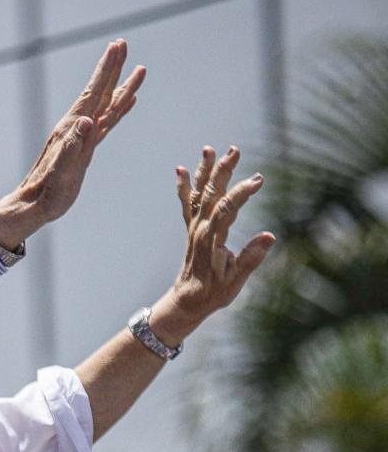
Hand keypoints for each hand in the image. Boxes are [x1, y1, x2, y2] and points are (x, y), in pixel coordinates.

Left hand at [0, 39, 143, 249]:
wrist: (34, 205)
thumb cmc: (48, 192)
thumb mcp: (63, 170)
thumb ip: (74, 145)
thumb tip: (87, 120)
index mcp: (72, 128)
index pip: (94, 92)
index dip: (106, 69)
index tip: (117, 47)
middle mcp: (77, 127)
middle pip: (100, 91)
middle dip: (112, 67)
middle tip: (122, 43)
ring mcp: (82, 136)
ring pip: (107, 105)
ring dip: (121, 86)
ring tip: (139, 69)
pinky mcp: (86, 147)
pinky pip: (108, 122)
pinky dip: (120, 109)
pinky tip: (129, 101)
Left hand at [150, 146, 275, 343]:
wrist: (187, 301)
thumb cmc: (213, 293)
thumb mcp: (235, 281)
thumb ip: (250, 258)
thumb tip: (269, 236)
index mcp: (212, 240)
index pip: (227, 210)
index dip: (241, 193)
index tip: (258, 180)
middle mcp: (200, 229)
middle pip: (211, 195)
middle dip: (223, 171)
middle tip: (233, 149)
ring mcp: (194, 228)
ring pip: (199, 195)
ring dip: (205, 172)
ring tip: (208, 149)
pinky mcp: (192, 230)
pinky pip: (187, 204)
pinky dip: (184, 187)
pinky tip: (182, 170)